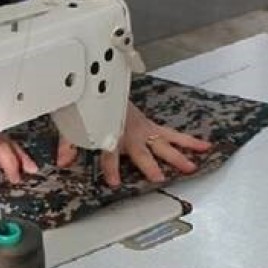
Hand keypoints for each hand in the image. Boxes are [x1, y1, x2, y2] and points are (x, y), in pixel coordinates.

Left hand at [57, 102, 211, 187]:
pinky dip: (189, 141)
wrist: (105, 86)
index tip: (113, 181)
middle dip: (149, 164)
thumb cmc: (94, 107)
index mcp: (112, 133)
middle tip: (158, 177)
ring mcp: (143, 130)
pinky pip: (173, 135)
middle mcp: (130, 133)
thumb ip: (70, 143)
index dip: (111, 167)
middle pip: (142, 151)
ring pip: (163, 144)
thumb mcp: (75, 124)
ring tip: (192, 166)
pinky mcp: (152, 127)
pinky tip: (204, 146)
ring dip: (177, 156)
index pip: (110, 153)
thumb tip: (63, 160)